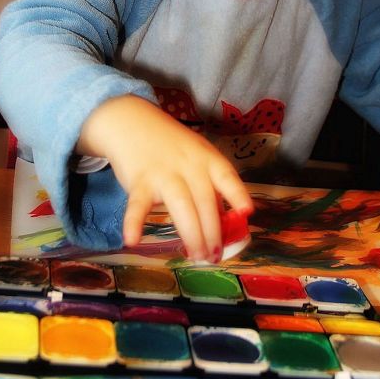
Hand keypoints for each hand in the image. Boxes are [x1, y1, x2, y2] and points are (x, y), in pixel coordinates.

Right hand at [78, 95, 253, 260]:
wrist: (132, 122)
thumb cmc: (170, 146)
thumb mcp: (196, 156)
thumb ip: (209, 185)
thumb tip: (224, 222)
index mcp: (207, 159)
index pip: (227, 176)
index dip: (237, 194)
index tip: (247, 212)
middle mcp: (189, 166)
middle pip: (205, 201)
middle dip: (212, 232)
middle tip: (215, 257)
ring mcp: (164, 173)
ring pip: (182, 206)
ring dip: (191, 234)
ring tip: (197, 256)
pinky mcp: (139, 181)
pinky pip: (138, 205)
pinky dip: (134, 222)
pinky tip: (133, 240)